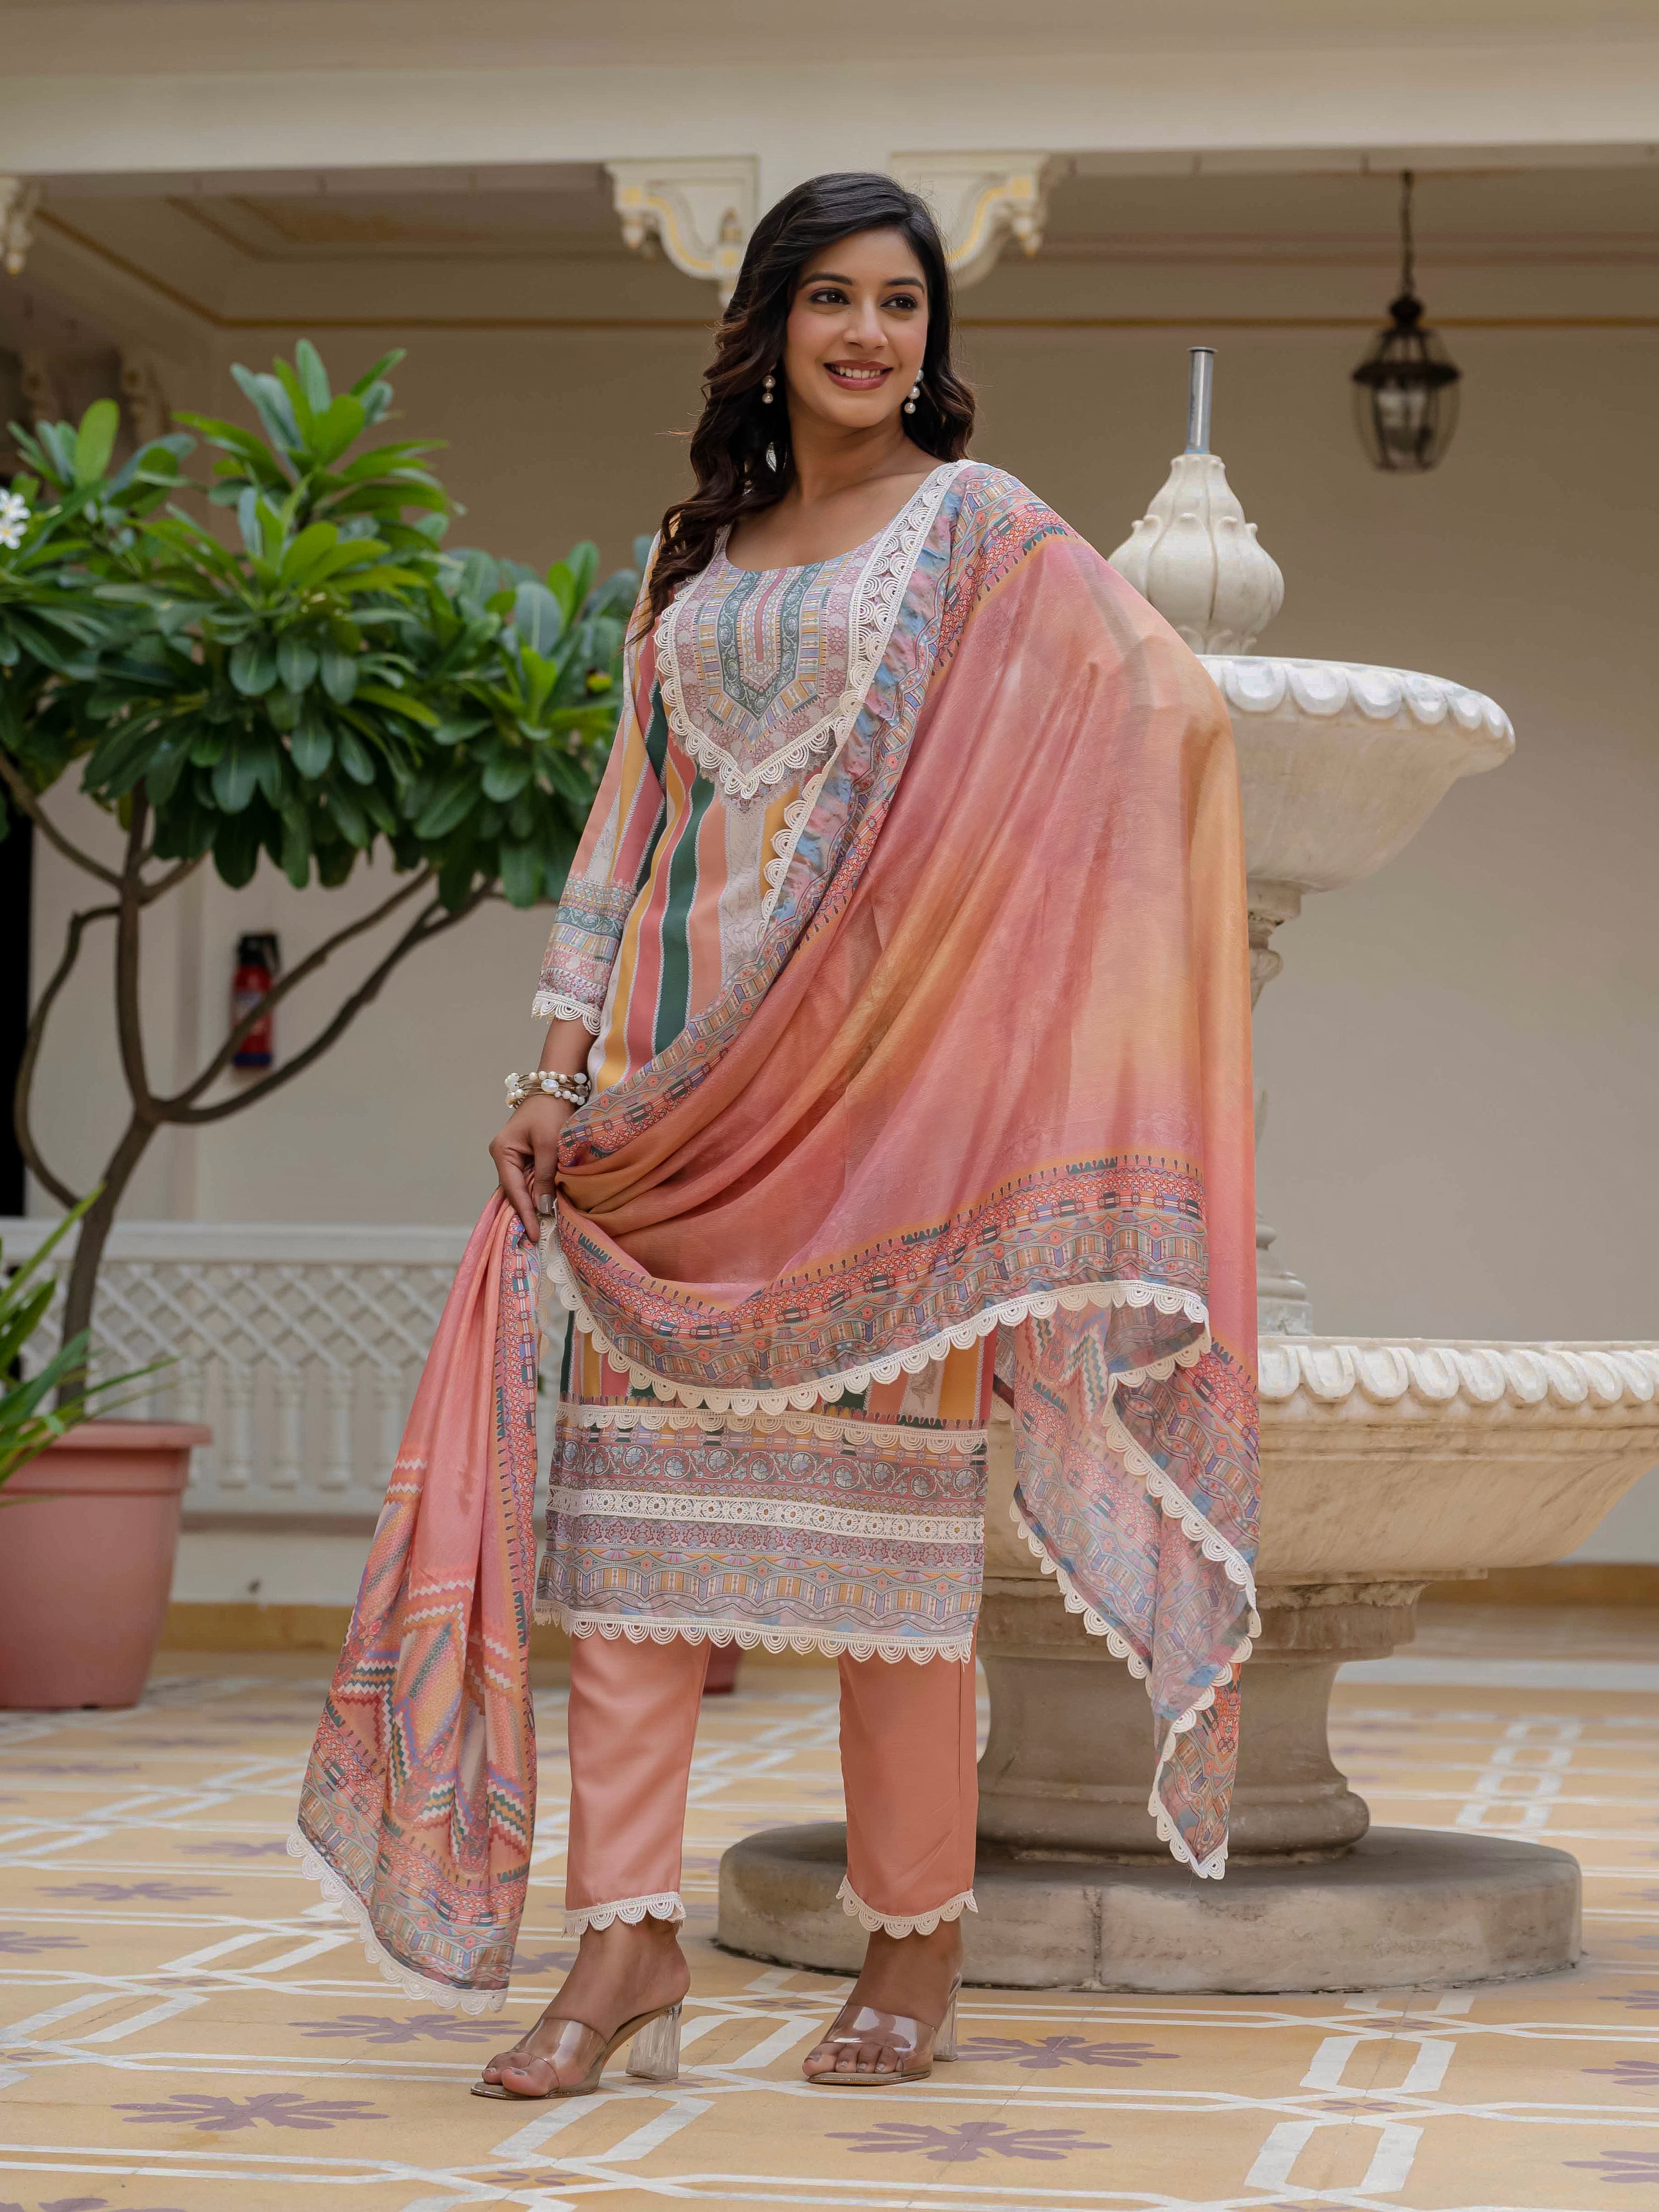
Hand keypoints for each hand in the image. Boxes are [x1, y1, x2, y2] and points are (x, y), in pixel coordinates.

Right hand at [490, 1093, 573, 1240]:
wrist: (557, 1087)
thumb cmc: (551, 1112)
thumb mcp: (550, 1145)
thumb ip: (546, 1176)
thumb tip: (543, 1207)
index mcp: (502, 1152)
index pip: (513, 1189)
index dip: (524, 1213)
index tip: (534, 1235)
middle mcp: (503, 1156)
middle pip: (515, 1190)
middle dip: (527, 1212)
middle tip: (538, 1238)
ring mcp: (514, 1156)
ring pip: (524, 1186)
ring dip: (534, 1203)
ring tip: (544, 1228)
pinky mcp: (527, 1155)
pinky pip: (531, 1178)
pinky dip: (539, 1191)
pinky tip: (546, 1207)